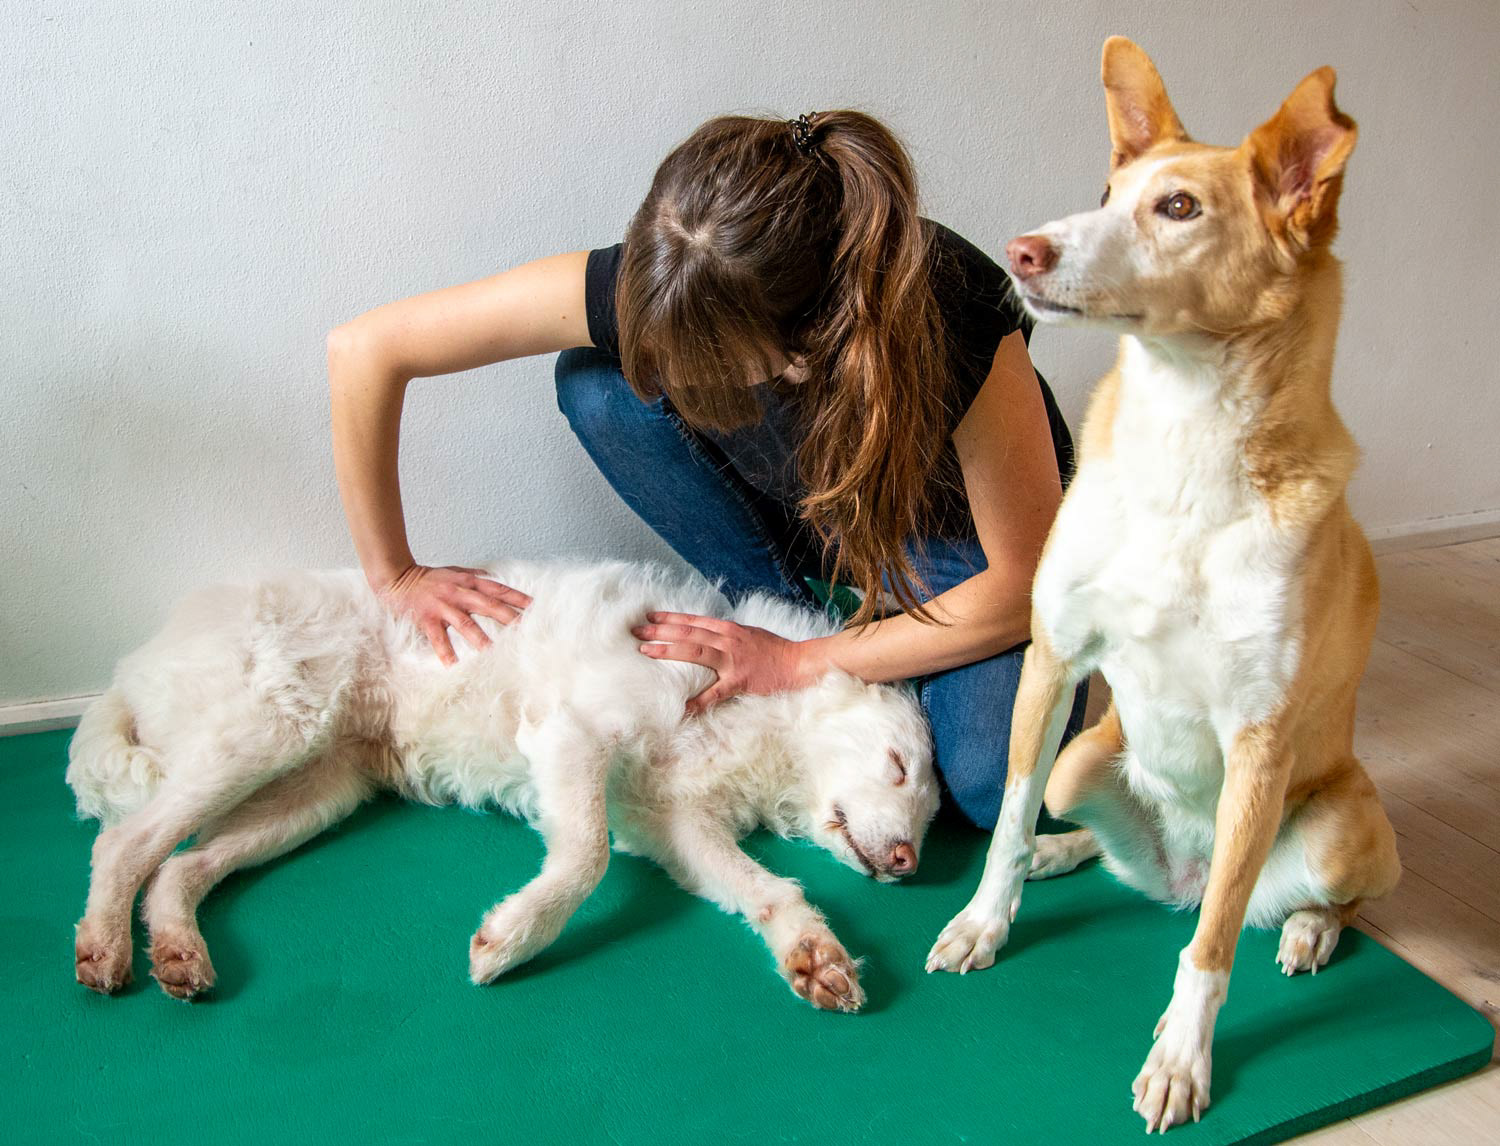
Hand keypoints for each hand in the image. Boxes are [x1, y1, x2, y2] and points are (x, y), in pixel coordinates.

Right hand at [377, 563, 530, 665]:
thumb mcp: (455, 571)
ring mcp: (443, 606)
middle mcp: (459, 593)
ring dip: (481, 638)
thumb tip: (494, 578)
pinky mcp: (427, 618)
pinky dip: (445, 651)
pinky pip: (438, 637)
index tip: (533, 607)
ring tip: (494, 652)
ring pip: (466, 623)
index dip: (516, 597)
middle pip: (488, 605)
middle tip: (525, 629)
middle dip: (508, 617)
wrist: (396, 576)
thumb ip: (475, 576)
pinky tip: (452, 664)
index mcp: (468, 581)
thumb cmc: (428, 577)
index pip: (497, 589)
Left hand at [632, 612, 813, 712]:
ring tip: (646, 651)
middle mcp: (727, 640)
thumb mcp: (748, 634)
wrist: (798, 663)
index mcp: (728, 629)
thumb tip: (706, 636)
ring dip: (669, 650)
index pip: (693, 620)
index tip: (650, 616)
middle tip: (637, 631)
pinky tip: (682, 707)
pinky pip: (715, 693)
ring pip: (695, 651)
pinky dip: (698, 700)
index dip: (670, 618)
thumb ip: (726, 636)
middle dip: (660, 631)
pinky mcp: (739, 680)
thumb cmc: (774, 650)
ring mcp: (732, 660)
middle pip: (687, 632)